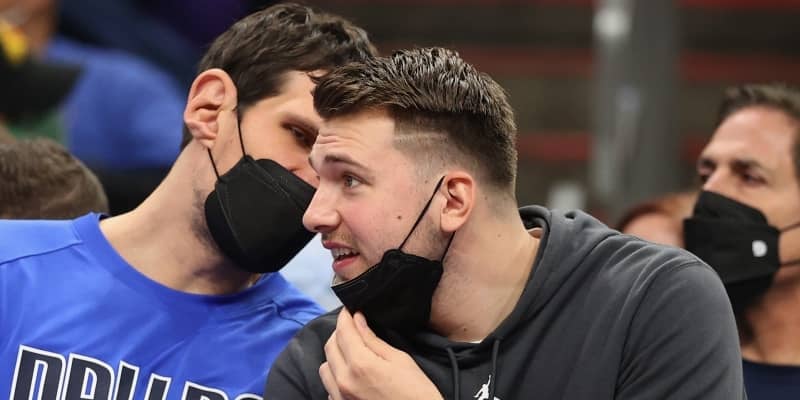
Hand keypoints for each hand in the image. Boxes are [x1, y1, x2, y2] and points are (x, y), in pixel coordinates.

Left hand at [319, 308, 442, 399]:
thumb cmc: (417, 393)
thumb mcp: (400, 360)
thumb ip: (373, 339)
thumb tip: (358, 320)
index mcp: (360, 365)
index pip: (343, 331)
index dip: (345, 316)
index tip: (350, 309)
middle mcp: (344, 381)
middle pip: (330, 346)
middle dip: (340, 332)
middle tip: (353, 327)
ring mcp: (340, 397)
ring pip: (325, 367)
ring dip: (335, 355)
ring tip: (352, 351)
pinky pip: (329, 387)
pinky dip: (336, 376)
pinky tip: (352, 374)